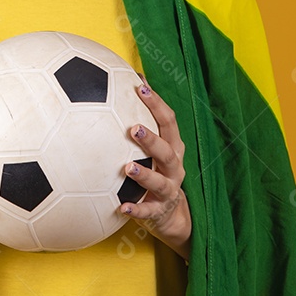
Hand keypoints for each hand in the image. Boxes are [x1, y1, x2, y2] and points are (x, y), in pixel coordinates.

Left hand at [118, 74, 191, 260]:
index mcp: (172, 147)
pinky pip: (147, 212)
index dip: (157, 104)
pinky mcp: (158, 211)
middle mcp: (174, 167)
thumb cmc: (156, 169)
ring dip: (144, 174)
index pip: (169, 121)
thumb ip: (142, 119)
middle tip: (134, 128)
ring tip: (127, 168)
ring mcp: (168, 190)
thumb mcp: (153, 147)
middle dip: (152, 138)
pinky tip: (121, 207)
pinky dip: (136, 210)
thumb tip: (125, 80)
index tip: (140, 88)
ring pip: (159, 181)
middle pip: (167, 150)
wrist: (170, 214)